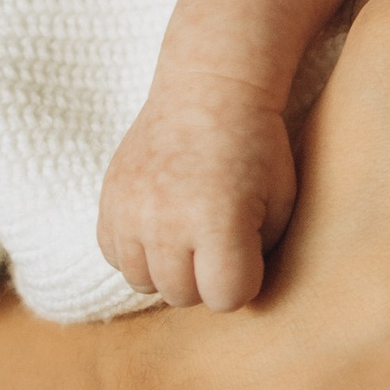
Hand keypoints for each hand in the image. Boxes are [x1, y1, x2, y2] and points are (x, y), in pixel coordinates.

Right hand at [98, 78, 298, 310]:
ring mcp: (130, 211)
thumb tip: (234, 293)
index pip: (225, 298)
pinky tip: (161, 228)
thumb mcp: (281, 203)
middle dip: (206, 280)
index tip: (249, 254)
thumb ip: (261, 254)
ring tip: (190, 238)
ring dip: (169, 270)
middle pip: (182, 296)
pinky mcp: (108, 201)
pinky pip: (115, 257)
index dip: (243, 282)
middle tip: (220, 244)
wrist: (208, 92)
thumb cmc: (257, 149)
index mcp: (217, 221)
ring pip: (144, 282)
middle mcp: (166, 221)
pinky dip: (138, 252)